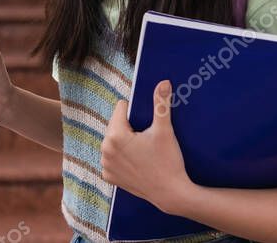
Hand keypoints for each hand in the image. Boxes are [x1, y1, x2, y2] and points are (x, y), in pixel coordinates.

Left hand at [101, 80, 193, 214]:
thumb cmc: (168, 161)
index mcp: (115, 135)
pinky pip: (112, 158)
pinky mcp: (109, 177)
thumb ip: (161, 104)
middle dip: (129, 127)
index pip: (121, 109)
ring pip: (113, 141)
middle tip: (146, 140)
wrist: (172, 194)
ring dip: (124, 142)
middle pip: (115, 125)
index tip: (146, 125)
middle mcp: (105, 150)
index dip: (135, 112)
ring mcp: (105, 165)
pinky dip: (121, 158)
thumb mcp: (164, 130)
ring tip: (142, 151)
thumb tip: (163, 81)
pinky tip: (136, 162)